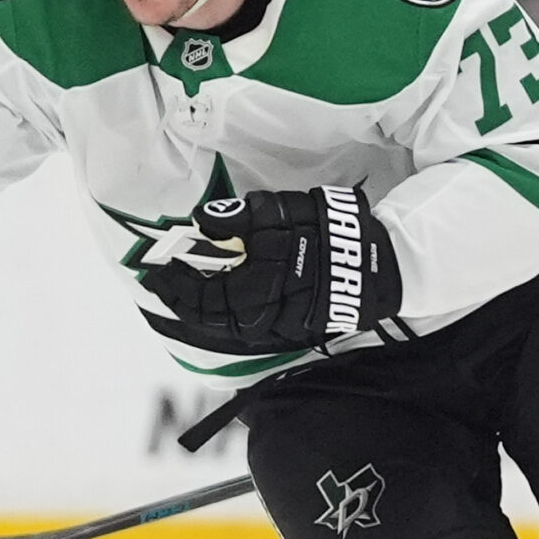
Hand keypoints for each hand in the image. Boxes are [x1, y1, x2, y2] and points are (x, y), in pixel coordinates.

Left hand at [134, 186, 402, 353]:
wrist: (381, 262)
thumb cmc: (330, 229)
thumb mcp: (285, 211)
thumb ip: (241, 216)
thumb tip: (201, 222)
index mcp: (262, 284)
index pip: (206, 293)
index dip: (177, 283)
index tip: (157, 267)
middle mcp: (268, 314)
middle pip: (214, 315)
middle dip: (185, 298)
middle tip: (163, 281)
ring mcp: (283, 325)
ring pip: (231, 324)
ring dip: (204, 309)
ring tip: (187, 291)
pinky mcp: (297, 328)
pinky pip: (251, 326)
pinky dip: (229, 313)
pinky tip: (221, 300)